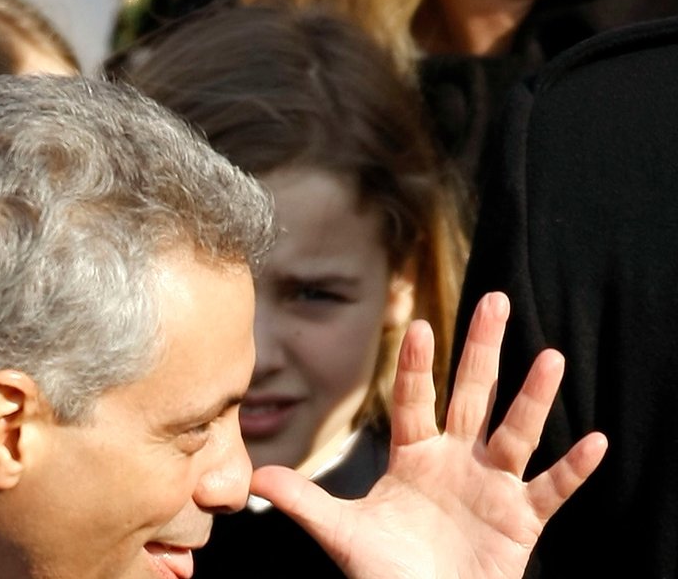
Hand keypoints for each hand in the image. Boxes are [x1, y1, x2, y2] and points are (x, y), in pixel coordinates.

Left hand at [251, 292, 606, 578]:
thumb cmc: (386, 571)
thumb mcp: (342, 534)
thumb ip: (304, 502)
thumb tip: (254, 478)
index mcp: (414, 456)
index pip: (414, 400)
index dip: (415, 365)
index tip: (417, 324)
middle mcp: (456, 461)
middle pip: (472, 396)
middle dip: (482, 351)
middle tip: (495, 300)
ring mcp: (490, 487)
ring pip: (515, 433)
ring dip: (533, 398)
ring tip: (551, 357)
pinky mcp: (520, 521)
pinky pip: (551, 490)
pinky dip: (572, 470)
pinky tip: (595, 441)